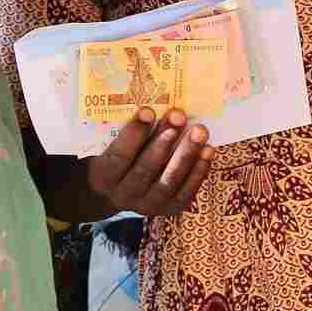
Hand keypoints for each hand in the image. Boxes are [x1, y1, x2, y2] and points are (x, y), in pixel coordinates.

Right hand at [85, 108, 215, 217]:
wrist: (117, 191)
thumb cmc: (116, 156)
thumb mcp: (110, 144)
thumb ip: (125, 129)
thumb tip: (150, 100)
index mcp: (104, 177)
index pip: (119, 156)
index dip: (134, 133)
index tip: (148, 110)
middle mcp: (124, 195)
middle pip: (145, 169)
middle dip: (163, 141)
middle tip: (178, 116)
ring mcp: (147, 205)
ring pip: (168, 182)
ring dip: (186, 154)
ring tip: (199, 131)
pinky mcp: (168, 209)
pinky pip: (185, 192)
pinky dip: (198, 171)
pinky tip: (207, 150)